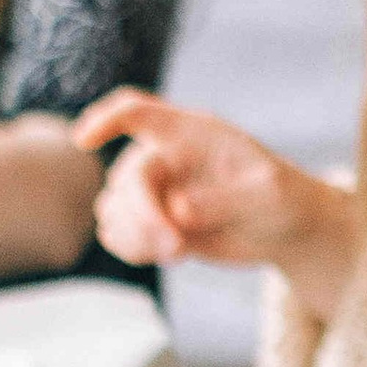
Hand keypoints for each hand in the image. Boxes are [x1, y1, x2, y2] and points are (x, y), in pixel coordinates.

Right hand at [75, 92, 359, 319]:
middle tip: (177, 247)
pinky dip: (134, 249)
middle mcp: (163, 155)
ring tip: (179, 251)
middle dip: (143, 216)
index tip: (83, 139)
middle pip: (126, 178)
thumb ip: (223, 199)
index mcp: (191, 132)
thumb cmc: (281, 197)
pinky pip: (116, 234)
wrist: (283, 228)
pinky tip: (171, 254)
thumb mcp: (267, 195)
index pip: (137, 111)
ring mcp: (152, 189)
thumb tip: (176, 210)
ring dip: (137, 237)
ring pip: (113, 209)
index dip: (106, 119)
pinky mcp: (149, 220)